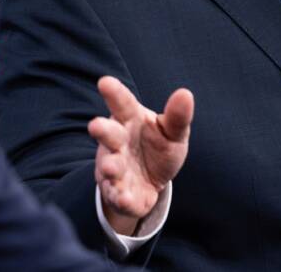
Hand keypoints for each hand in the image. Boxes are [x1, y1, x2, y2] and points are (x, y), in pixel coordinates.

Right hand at [87, 76, 193, 235]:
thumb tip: (185, 94)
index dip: (114, 94)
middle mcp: (117, 143)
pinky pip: (118, 196)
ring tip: (111, 167)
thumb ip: (177, 117)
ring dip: (110, 167)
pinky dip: (120, 198)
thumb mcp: (172, 133)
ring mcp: (115, 168)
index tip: (105, 82)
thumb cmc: (157, 148)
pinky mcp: (119, 194)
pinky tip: (125, 198)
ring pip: (110, 166)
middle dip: (102, 131)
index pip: (122, 104)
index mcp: (129, 121)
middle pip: (108, 134)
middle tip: (95, 125)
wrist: (148, 182)